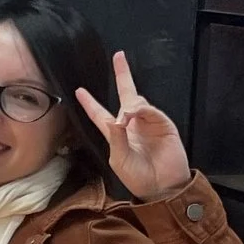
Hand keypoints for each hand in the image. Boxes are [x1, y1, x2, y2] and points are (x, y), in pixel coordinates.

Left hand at [75, 51, 189, 202]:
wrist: (163, 187)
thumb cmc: (138, 177)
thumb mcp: (120, 160)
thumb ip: (116, 139)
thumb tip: (116, 118)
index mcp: (116, 134)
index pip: (100, 114)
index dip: (90, 103)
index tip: (79, 90)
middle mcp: (132, 124)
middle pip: (125, 95)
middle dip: (122, 75)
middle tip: (119, 56)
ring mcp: (148, 123)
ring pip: (137, 101)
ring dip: (129, 105)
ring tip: (125, 117)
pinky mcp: (163, 124)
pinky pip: (151, 110)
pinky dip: (142, 110)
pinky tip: (134, 115)